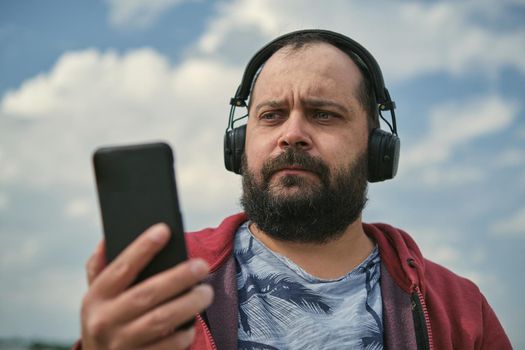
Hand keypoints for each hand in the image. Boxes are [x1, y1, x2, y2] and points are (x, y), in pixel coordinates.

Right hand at [81, 223, 213, 349]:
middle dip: (178, 277)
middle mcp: (104, 320)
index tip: (164, 230)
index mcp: (96, 297)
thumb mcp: (96, 297)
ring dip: (188, 304)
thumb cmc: (105, 321)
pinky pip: (167, 347)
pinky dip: (183, 334)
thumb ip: (99, 269)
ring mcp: (121, 344)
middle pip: (147, 294)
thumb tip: (106, 239)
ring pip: (161, 320)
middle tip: (202, 265)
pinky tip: (193, 324)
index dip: (142, 248)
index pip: (121, 267)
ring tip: (207, 292)